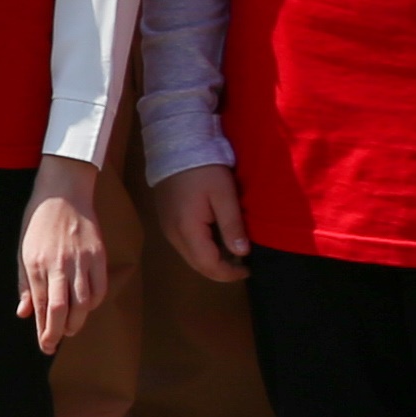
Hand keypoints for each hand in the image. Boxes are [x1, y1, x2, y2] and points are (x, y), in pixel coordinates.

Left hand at [16, 158, 107, 353]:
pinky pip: (99, 289)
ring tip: (70, 328)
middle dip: (58, 332)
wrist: (63, 192)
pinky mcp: (98, 255)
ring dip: (77, 322)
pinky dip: (93, 304)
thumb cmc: (39, 220)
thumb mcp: (23, 249)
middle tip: (55, 343)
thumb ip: (25, 283)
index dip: (43, 330)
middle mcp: (59, 264)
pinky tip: (86, 306)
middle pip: (61, 310)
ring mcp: (81, 260)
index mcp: (36, 263)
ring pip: (83, 304)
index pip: (40, 306)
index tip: (45, 345)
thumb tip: (24, 313)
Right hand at [154, 163, 251, 284]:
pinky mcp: (166, 219)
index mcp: (187, 229)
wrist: (175, 143)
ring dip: (211, 260)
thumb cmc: (203, 168)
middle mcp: (172, 234)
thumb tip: (242, 254)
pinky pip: (185, 244)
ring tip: (232, 250)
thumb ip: (232, 226)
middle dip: (221, 270)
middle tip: (243, 263)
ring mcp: (166, 227)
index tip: (249, 268)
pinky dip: (202, 249)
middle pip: (198, 265)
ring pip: (191, 256)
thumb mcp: (224, 195)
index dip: (230, 273)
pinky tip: (215, 238)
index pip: (209, 266)